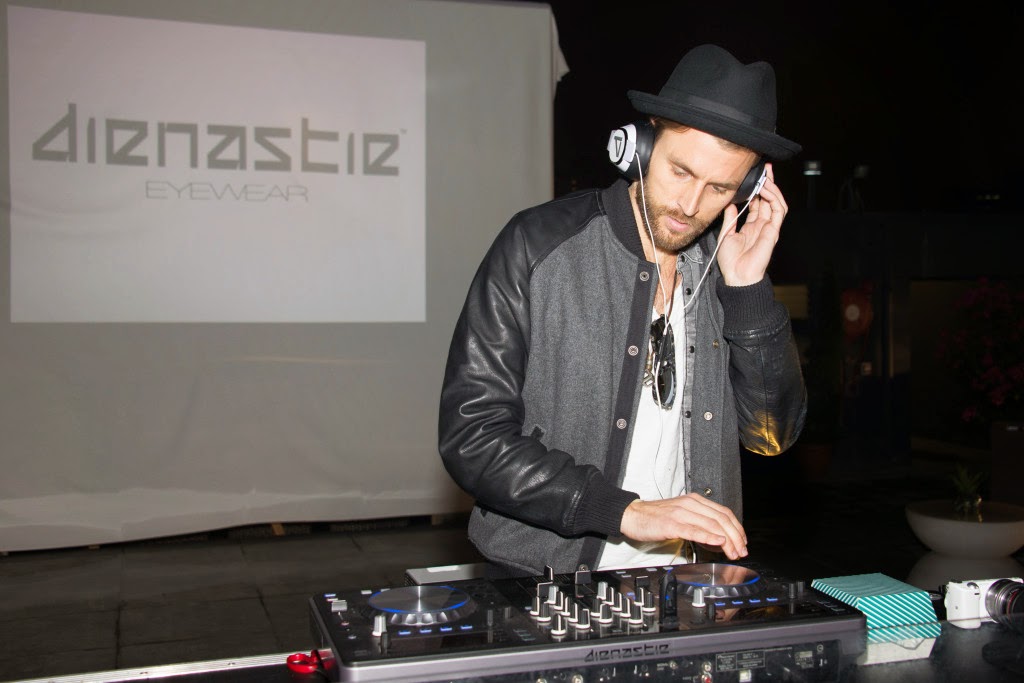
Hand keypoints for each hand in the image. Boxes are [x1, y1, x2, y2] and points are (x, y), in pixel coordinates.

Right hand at [619, 492, 748, 559]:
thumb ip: (701, 524)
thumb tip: (719, 539)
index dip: (737, 528)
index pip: (724, 512)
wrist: (632, 515)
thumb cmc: (656, 518)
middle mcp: (690, 504)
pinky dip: (708, 536)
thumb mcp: (682, 517)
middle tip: (741, 551)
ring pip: (712, 524)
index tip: (743, 542)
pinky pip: (694, 530)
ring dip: (726, 541)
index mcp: (695, 501)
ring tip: (732, 552)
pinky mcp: (671, 524)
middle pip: (721, 519)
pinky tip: (717, 542)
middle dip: (736, 537)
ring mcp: (681, 513)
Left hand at [716, 163, 788, 286]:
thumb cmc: (731, 262)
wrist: (737, 276)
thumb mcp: (726, 235)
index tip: (754, 177)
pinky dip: (774, 198)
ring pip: (777, 203)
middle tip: (765, 169)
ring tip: (765, 177)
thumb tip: (730, 203)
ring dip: (772, 189)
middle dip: (769, 184)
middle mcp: (762, 225)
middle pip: (769, 200)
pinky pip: (778, 211)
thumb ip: (730, 218)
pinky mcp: (773, 231)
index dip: (758, 190)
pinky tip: (765, 190)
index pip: (759, 203)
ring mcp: (769, 228)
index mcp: (751, 226)